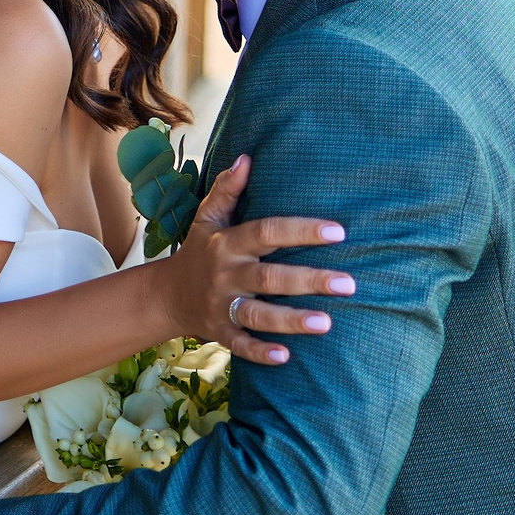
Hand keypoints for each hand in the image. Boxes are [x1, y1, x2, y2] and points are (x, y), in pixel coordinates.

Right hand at [159, 155, 353, 363]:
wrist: (166, 295)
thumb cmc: (199, 251)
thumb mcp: (207, 218)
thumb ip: (226, 189)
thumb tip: (246, 157)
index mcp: (228, 243)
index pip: (267, 232)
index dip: (301, 231)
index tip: (338, 231)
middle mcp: (226, 275)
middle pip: (269, 278)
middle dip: (309, 280)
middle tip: (349, 283)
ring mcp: (221, 306)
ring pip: (257, 315)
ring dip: (290, 321)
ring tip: (327, 323)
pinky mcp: (219, 332)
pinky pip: (239, 345)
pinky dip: (259, 352)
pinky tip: (286, 357)